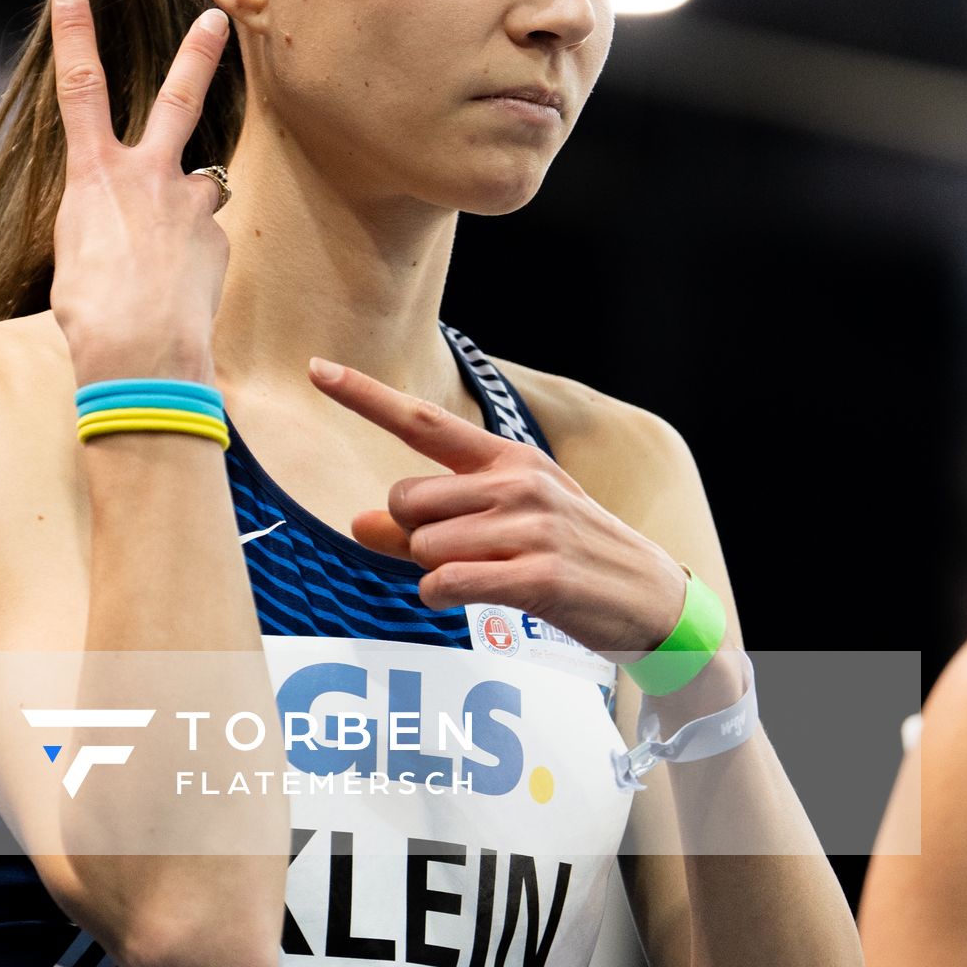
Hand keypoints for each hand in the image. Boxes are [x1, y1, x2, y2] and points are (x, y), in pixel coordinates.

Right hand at [48, 0, 231, 383]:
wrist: (141, 350)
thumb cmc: (90, 312)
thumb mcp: (75, 255)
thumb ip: (103, 222)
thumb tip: (133, 229)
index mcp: (94, 175)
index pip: (79, 87)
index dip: (74, 33)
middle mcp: (148, 175)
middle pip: (177, 98)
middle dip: (197, 55)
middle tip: (218, 19)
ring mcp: (189, 204)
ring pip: (199, 186)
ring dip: (187, 208)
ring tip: (166, 259)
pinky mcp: (216, 240)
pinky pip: (202, 243)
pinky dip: (189, 264)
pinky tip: (175, 296)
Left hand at [306, 356, 689, 659]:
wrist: (649, 598)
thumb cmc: (565, 555)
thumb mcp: (502, 527)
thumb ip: (423, 525)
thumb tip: (357, 521)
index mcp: (509, 458)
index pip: (424, 420)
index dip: (365, 396)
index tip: (316, 368)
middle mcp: (519, 482)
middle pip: (408, 499)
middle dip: (414, 534)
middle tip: (462, 553)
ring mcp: (531, 527)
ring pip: (424, 546)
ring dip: (435, 570)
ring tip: (486, 575)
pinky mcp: (538, 576)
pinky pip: (446, 583)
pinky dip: (440, 596)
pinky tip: (468, 597)